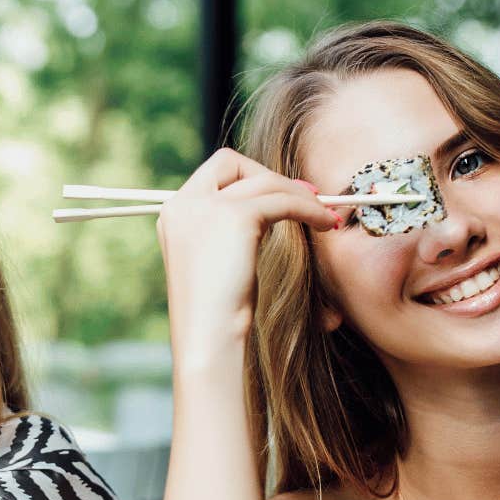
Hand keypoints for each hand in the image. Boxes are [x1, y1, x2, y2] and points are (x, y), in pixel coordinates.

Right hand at [154, 148, 339, 364]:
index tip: (277, 195)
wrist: (208, 336)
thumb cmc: (216, 311)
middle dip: (268, 176)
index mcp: (174, 213)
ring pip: (264, 181)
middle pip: (231, 162)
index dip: (247, 177)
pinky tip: (325, 223)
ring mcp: (206, 207)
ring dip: (299, 195)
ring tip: (324, 214)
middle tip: (303, 197)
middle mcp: (183, 203)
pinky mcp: (235, 217)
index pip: (212, 173)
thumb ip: (225, 229)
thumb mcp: (213, 259)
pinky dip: (309, 209)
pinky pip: (283, 200)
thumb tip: (266, 207)